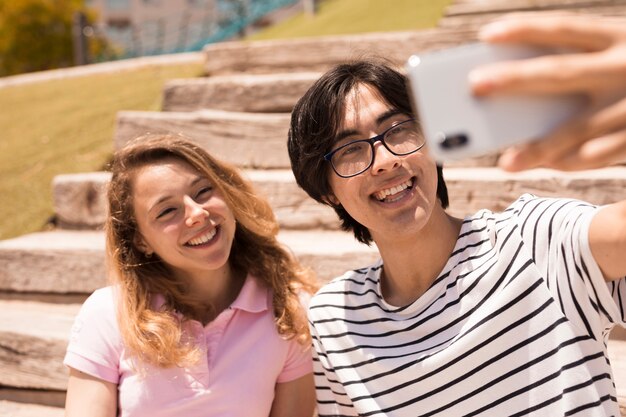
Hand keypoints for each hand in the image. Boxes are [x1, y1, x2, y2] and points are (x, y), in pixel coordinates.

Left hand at [470, 13, 625, 171]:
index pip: (567, 29)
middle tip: (475, 85)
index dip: (527, 29)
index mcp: (622, 38)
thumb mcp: (621, 55)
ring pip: (580, 127)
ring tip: (506, 161)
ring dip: (541, 146)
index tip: (487, 34)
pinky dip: (575, 162)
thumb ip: (583, 64)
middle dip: (515, 79)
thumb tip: (521, 85)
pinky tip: (549, 167)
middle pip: (562, 73)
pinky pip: (604, 155)